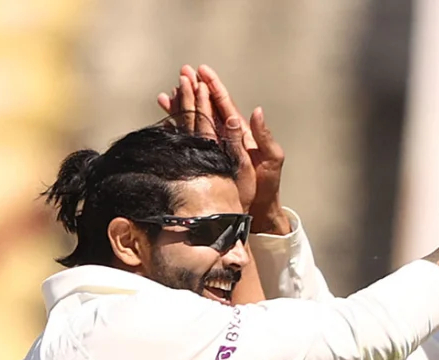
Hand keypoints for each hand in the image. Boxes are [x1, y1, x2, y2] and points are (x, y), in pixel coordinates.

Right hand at [158, 65, 288, 233]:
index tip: (202, 71)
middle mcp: (226, 136)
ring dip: (181, 108)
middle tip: (181, 72)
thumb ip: (264, 135)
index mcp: (241, 132)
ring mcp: (215, 147)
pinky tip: (165, 123)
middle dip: (194, 89)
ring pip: (194, 122)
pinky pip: (189, 141)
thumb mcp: (272, 158)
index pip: (224, 103)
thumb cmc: (268, 185)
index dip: (214, 86)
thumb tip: (256, 111)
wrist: (260, 209)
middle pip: (206, 107)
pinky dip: (177, 131)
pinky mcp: (206, 160)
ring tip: (166, 95)